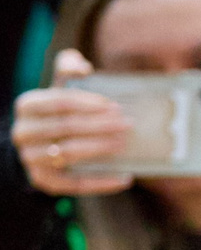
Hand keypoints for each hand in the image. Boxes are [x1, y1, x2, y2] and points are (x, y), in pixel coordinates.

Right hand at [13, 51, 133, 195]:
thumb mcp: (61, 88)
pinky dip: (101, 182)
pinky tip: (125, 178)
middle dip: (100, 126)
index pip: (60, 101)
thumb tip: (81, 66)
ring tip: (124, 144)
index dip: (89, 103)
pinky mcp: (43, 180)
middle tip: (127, 125)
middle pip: (66, 127)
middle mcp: (23, 132)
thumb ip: (68, 69)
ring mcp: (30, 158)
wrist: (40, 145)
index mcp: (28, 105)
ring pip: (69, 153)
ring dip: (100, 148)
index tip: (115, 106)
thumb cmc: (59, 112)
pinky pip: (73, 183)